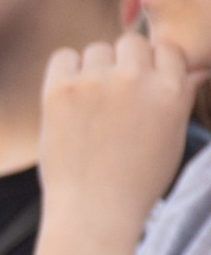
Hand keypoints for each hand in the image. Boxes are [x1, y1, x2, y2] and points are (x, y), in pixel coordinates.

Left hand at [39, 33, 204, 239]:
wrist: (93, 211)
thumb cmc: (135, 182)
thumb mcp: (172, 139)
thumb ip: (180, 98)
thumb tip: (194, 72)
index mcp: (171, 89)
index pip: (166, 49)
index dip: (152, 67)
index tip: (140, 89)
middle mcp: (136, 79)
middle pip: (130, 43)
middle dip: (123, 64)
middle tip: (111, 99)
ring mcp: (97, 82)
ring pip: (96, 50)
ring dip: (93, 70)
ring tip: (89, 107)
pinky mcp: (60, 90)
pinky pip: (62, 57)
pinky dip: (64, 73)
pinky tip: (67, 101)